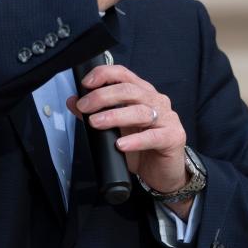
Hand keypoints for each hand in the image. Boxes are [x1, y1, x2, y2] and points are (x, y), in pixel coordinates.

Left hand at [66, 64, 193, 218]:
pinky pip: (153, 136)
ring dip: (115, 116)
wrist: (162, 172)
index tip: (86, 84)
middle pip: (129, 90)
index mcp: (143, 93)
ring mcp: (167, 118)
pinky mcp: (173, 137)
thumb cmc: (141, 148)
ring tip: (96, 123)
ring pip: (140, 111)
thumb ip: (96, 113)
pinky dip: (135, 140)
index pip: (123, 74)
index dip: (104, 75)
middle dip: (102, 96)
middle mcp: (156, 101)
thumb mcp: (115, 129)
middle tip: (85, 107)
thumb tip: (74, 101)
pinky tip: (121, 144)